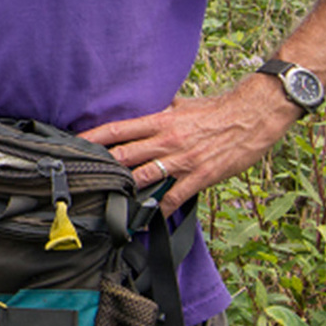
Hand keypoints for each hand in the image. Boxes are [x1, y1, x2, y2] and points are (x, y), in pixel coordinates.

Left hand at [80, 80, 300, 210]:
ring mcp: (182, 161)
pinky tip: (144, 221)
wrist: (252, 115)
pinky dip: (157, 210)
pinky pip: (173, 198)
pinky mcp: (200, 177)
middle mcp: (166, 140)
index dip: (92, 138)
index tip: (72, 146)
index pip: (117, 129)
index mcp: (160, 120)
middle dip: (100, 168)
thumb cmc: (217, 110)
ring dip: (124, 192)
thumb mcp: (182, 105)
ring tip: (105, 205)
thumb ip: (159, 112)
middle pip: (123, 155)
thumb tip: (140, 113)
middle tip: (80, 180)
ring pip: (143, 178)